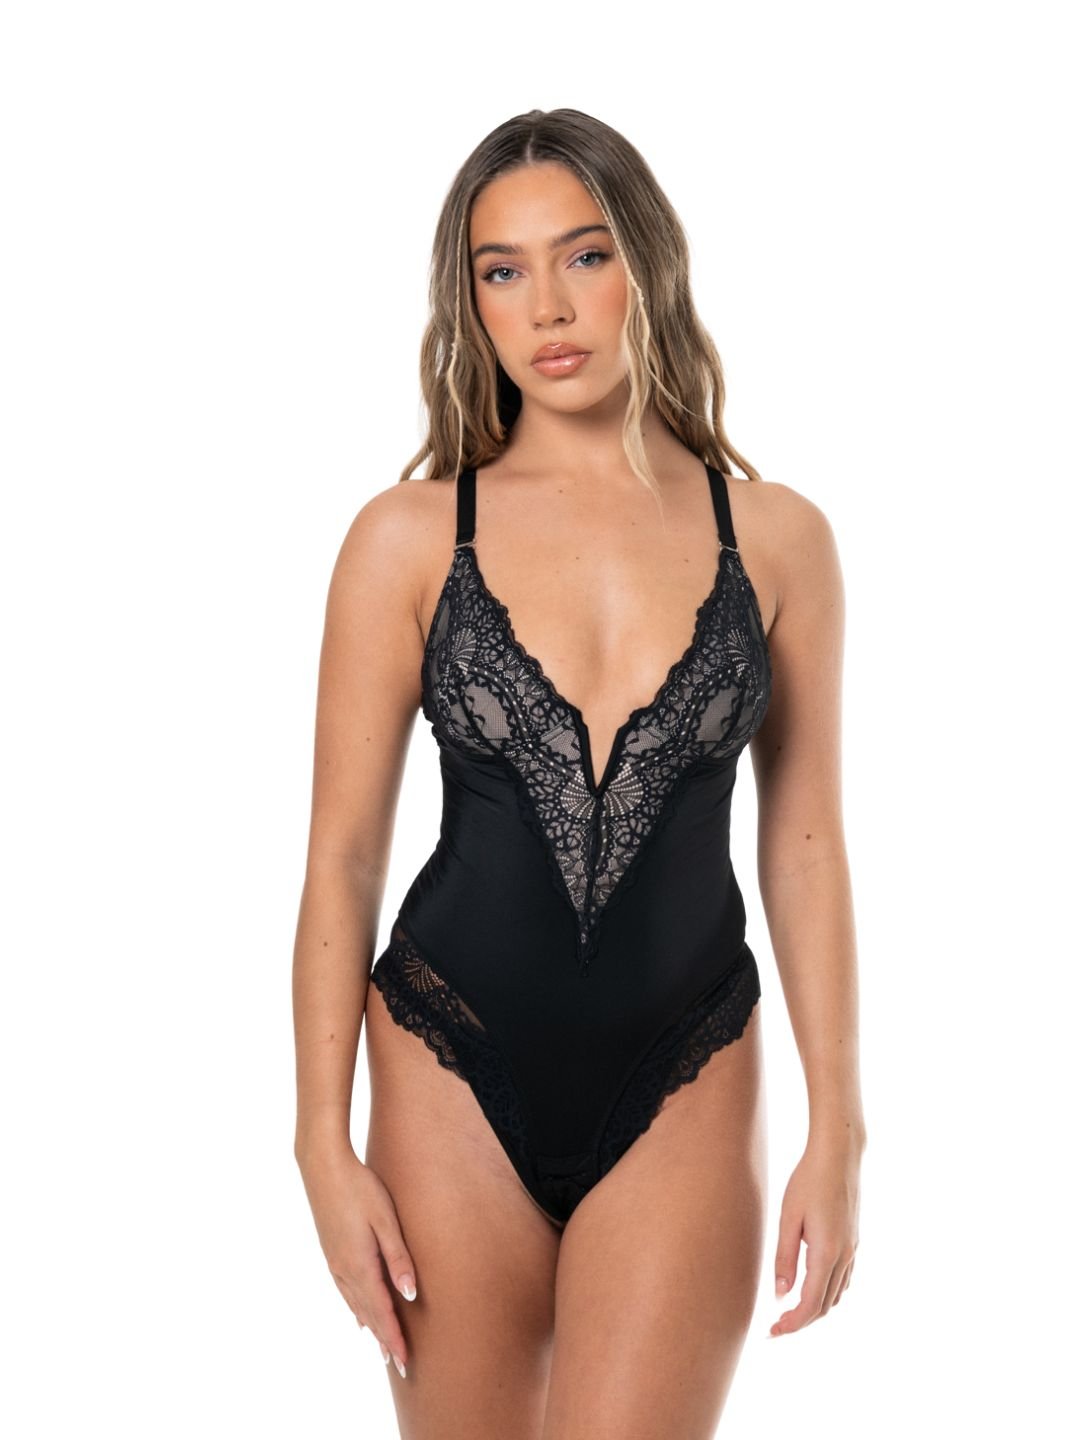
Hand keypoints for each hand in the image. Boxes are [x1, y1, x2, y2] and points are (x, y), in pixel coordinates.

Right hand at [297, 1146, 417, 1375]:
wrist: (322, 1166)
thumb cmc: (360, 1187)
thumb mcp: (386, 1219)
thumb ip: (399, 1257)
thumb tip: (410, 1295)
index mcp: (360, 1265)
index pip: (382, 1311)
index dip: (394, 1337)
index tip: (405, 1361)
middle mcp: (344, 1270)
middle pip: (368, 1314)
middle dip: (384, 1340)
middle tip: (399, 1366)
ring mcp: (334, 1262)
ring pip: (355, 1305)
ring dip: (370, 1328)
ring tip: (381, 1347)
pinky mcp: (330, 1252)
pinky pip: (345, 1291)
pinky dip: (355, 1308)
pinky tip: (358, 1315)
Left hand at [768, 1136, 860, 1336]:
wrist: (839, 1155)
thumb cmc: (808, 1181)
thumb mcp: (788, 1217)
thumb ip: (784, 1258)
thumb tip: (781, 1295)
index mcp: (827, 1253)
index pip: (810, 1304)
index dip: (792, 1324)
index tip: (772, 1332)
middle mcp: (845, 1256)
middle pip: (825, 1306)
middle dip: (801, 1322)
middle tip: (775, 1327)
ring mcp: (853, 1250)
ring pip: (836, 1295)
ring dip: (815, 1310)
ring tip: (789, 1312)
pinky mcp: (854, 1241)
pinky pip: (843, 1280)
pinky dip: (827, 1293)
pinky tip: (811, 1288)